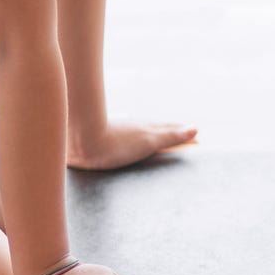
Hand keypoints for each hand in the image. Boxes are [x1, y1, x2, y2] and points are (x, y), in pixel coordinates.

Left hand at [66, 121, 196, 170]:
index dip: (183, 131)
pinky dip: (133, 141)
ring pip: (139, 132)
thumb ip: (172, 136)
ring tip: (158, 139)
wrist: (79, 142)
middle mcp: (133, 127)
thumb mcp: (150, 141)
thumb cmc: (116, 143)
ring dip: (151, 135)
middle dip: (169, 131)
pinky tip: (126, 146)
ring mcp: (118, 133)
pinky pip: (124, 140)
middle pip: (156, 128)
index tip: (196, 133)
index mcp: (147, 128)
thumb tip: (196, 128)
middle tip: (182, 133)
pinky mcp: (103, 141)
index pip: (170, 128)